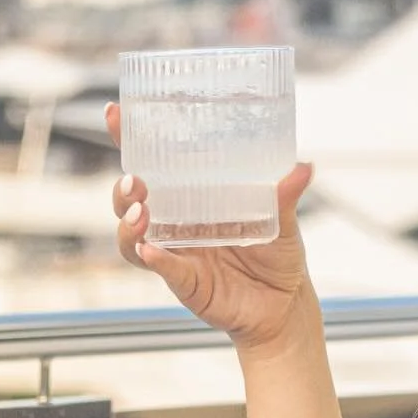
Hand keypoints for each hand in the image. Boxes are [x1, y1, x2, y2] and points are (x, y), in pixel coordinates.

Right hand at [104, 100, 315, 351]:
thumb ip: (286, 195)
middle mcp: (175, 223)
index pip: (152, 164)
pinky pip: (163, 269)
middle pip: (129, 201)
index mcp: (191, 198)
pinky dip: (156, 260)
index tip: (114, 113)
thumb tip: (303, 167)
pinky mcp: (185, 282)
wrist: (286, 304)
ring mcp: (176, 253)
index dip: (128, 140)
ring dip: (128, 224)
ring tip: (140, 213)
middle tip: (134, 181)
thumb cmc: (278, 254)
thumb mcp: (285, 220)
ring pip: (132, 237)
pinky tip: (151, 251)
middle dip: (122, 189)